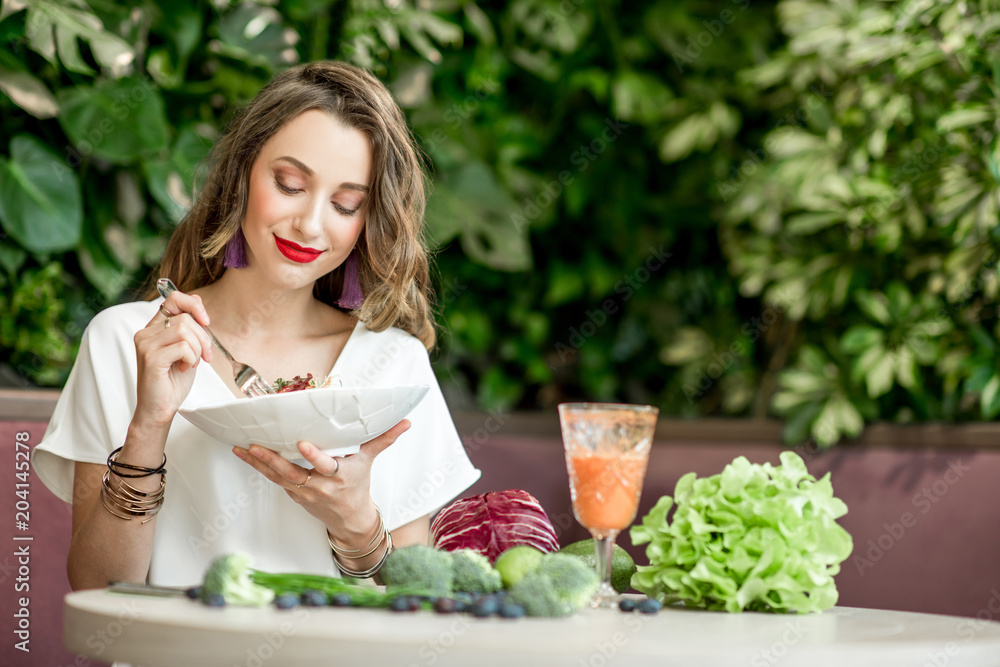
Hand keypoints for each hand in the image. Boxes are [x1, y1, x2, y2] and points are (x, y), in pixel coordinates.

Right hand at [133, 290, 212, 428]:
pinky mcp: (151, 358)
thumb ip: (189, 326)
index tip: (206, 322)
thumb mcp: (187, 349)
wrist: (159, 409)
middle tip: (205, 356)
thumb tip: (197, 300)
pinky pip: (183, 347)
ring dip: (198, 349)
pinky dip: (192, 359)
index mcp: (154, 328)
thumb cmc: (172, 381)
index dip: (194, 305)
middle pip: (185, 317)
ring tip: (192, 363)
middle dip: (204, 337)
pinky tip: (185, 369)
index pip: (173, 298)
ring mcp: (146, 344)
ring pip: (185, 330)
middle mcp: (146, 333)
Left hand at [232, 419, 411, 533]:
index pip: (326, 466)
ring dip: (259, 463)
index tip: (303, 444)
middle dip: (274, 460)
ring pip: (278, 476)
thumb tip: (405, 422)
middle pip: (294, 473)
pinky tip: (246, 453)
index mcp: (340, 476)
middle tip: (257, 446)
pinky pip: (274, 479)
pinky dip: (260, 467)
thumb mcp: (370, 460)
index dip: (314, 457)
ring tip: (243, 448)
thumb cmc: (358, 485)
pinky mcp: (293, 494)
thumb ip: (384, 439)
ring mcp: (304, 492)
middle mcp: (320, 485)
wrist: (350, 519)